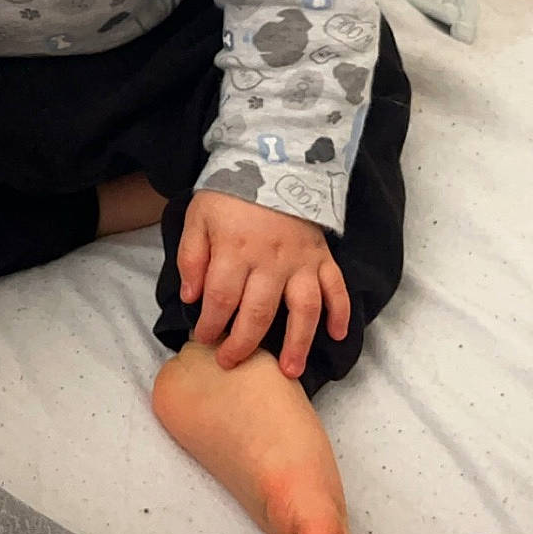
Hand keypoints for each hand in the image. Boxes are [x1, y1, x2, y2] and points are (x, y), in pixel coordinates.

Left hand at [176, 189, 349, 378]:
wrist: (273, 161)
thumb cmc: (230, 194)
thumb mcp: (198, 217)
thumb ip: (191, 257)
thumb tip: (191, 298)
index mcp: (235, 250)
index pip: (220, 298)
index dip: (210, 324)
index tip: (204, 340)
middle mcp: (270, 261)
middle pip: (257, 312)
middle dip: (243, 344)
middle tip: (232, 363)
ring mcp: (301, 261)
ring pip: (303, 309)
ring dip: (297, 343)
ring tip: (289, 372)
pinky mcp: (322, 257)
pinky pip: (337, 288)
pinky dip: (341, 313)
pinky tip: (337, 336)